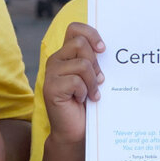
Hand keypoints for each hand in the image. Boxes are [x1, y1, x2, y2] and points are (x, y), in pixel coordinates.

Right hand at [44, 23, 104, 144]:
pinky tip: (83, 100)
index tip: (102, 49)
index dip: (91, 33)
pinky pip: (76, 81)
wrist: (75, 131)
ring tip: (93, 93)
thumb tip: (108, 49)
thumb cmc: (87, 104)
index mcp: (66, 54)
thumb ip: (95, 61)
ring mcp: (51, 73)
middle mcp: (56, 60)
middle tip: (99, 79)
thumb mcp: (93, 77)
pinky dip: (85, 92)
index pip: (75, 28)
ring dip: (92, 81)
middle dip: (95, 62)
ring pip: (82, 64)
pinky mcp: (50, 87)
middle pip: (80, 43)